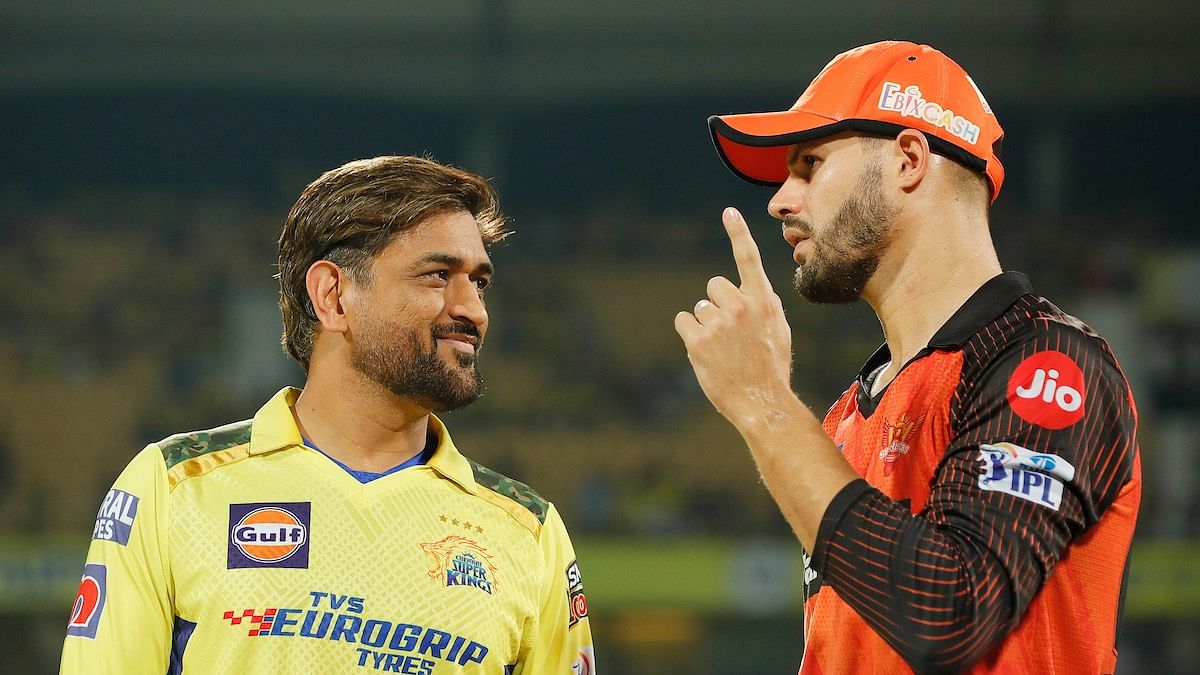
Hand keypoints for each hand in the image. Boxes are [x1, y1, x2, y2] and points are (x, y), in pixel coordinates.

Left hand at [674, 207, 795, 428]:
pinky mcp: (698, 340)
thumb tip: (749, 290)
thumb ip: (764, 305)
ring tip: (723, 350)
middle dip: (716, 304)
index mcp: (764, 301)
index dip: (738, 233)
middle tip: (730, 333)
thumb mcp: (779, 331)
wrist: (762, 402)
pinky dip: (690, 334)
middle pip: (713, 286)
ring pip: (699, 308)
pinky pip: (684, 321)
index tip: (729, 211)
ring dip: (705, 325)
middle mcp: (740, 306)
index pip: (748, 260)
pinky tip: (706, 352)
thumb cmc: (770, 367)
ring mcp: (718, 323)